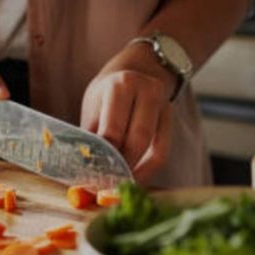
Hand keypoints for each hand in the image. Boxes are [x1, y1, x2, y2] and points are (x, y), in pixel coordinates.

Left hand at [80, 44, 177, 182]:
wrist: (137, 69)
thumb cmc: (108, 92)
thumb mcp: (94, 105)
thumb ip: (91, 134)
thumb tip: (83, 169)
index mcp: (121, 86)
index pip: (112, 131)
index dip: (102, 158)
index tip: (91, 177)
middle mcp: (147, 91)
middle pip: (135, 141)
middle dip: (120, 167)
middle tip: (105, 185)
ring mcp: (163, 104)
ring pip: (152, 148)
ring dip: (134, 170)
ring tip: (117, 184)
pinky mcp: (171, 118)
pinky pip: (162, 151)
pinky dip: (148, 169)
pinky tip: (134, 178)